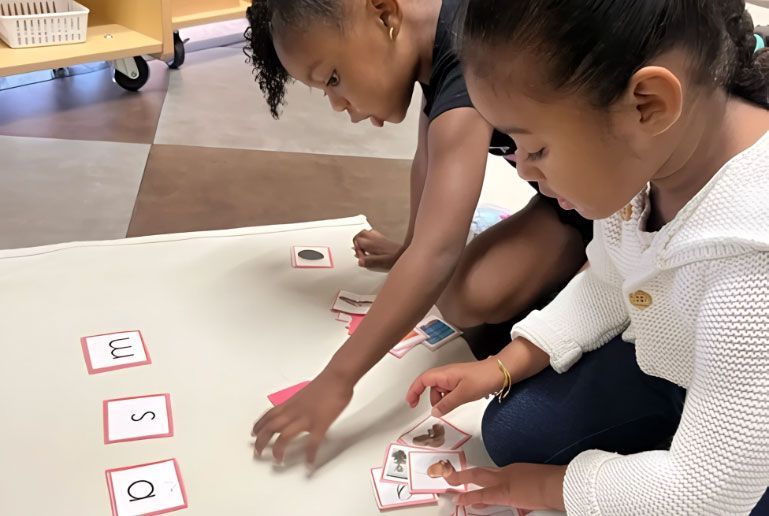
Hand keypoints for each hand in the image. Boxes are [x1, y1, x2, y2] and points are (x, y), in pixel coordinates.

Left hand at [251, 370, 353, 465]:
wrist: (337, 377)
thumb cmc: (325, 382)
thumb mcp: (304, 392)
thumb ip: (298, 403)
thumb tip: (297, 410)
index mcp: (290, 403)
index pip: (269, 415)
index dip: (259, 425)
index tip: (253, 433)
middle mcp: (294, 411)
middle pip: (271, 428)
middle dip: (261, 441)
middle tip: (258, 452)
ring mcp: (306, 418)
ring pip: (284, 436)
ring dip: (278, 450)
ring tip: (278, 461)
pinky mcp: (320, 424)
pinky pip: (312, 443)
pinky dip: (310, 455)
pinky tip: (309, 464)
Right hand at [352, 229, 403, 269]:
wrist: (404, 252)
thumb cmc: (394, 256)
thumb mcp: (381, 262)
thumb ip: (369, 261)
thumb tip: (360, 261)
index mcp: (372, 243)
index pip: (357, 240)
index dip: (357, 249)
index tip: (361, 256)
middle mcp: (374, 238)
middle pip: (360, 234)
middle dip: (356, 241)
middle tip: (359, 250)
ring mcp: (378, 237)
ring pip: (365, 233)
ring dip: (362, 239)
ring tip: (363, 248)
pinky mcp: (382, 238)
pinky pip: (371, 234)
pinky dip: (368, 239)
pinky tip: (371, 246)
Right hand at [406, 359, 501, 416]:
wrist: (501, 372)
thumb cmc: (482, 379)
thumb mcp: (463, 394)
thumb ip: (446, 404)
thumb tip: (434, 412)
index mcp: (443, 374)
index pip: (422, 380)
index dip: (414, 391)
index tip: (411, 403)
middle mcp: (447, 374)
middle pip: (430, 386)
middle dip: (432, 399)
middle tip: (438, 411)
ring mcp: (454, 377)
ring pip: (441, 389)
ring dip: (442, 399)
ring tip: (453, 405)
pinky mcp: (462, 380)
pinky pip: (450, 390)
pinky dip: (450, 397)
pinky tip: (459, 401)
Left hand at [445, 463, 566, 510]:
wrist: (556, 484)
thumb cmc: (553, 481)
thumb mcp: (539, 480)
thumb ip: (528, 487)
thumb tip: (527, 496)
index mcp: (515, 470)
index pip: (493, 474)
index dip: (481, 477)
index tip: (472, 478)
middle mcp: (507, 473)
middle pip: (481, 473)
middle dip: (465, 475)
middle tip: (450, 475)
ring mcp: (504, 482)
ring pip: (478, 478)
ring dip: (463, 481)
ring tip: (450, 482)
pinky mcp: (505, 494)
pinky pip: (483, 495)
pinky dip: (470, 497)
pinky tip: (459, 499)